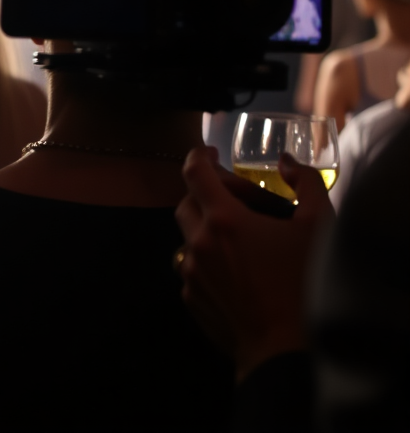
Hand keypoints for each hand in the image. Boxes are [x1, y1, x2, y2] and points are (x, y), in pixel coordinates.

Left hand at [175, 146, 333, 381]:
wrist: (286, 352)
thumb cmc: (306, 286)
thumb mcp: (319, 228)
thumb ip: (307, 185)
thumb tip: (287, 163)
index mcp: (224, 219)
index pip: (194, 171)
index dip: (199, 156)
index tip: (211, 154)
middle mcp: (199, 242)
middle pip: (187, 201)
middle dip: (205, 195)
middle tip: (235, 203)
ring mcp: (191, 272)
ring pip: (187, 236)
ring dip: (205, 229)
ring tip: (238, 240)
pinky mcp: (191, 299)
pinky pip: (191, 268)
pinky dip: (206, 261)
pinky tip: (236, 272)